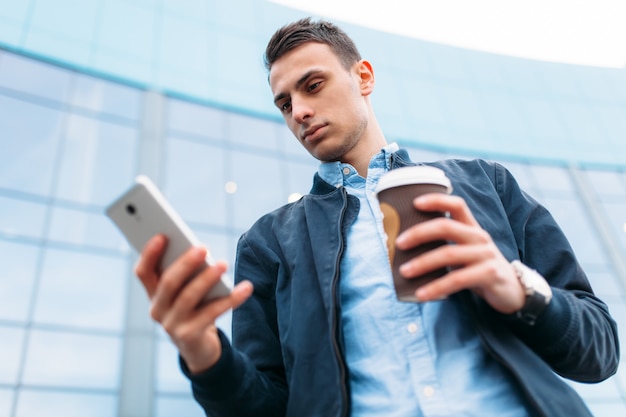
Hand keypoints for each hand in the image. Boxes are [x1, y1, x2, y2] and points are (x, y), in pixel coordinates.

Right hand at [135, 234, 252, 372]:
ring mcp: (172, 325)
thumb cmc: (195, 309)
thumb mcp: (187, 291)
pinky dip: (231, 299)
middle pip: (168, 283)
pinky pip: (212, 313)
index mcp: (153, 294)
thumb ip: (188, 274)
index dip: (150, 254)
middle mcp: (157, 310)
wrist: (199, 349)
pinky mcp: (190, 336)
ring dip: (207, 279)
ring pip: (188, 297)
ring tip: (223, 264)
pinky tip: (246, 287)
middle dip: (185, 263)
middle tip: (203, 248)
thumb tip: (202, 251)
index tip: (162, 235)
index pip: (143, 272)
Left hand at [395, 193, 524, 313]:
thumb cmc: (479, 269)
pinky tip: (421, 294)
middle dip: (419, 233)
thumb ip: (445, 244)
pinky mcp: (489, 275)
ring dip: (422, 263)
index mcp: (472, 228)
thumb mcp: (466, 251)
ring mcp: (485, 256)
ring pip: (448, 254)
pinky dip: (436, 287)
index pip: (457, 205)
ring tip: (404, 271)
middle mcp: (479, 238)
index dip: (437, 200)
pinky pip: (457, 280)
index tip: (415, 202)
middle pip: (446, 227)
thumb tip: (406, 247)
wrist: (513, 291)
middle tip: (399, 243)